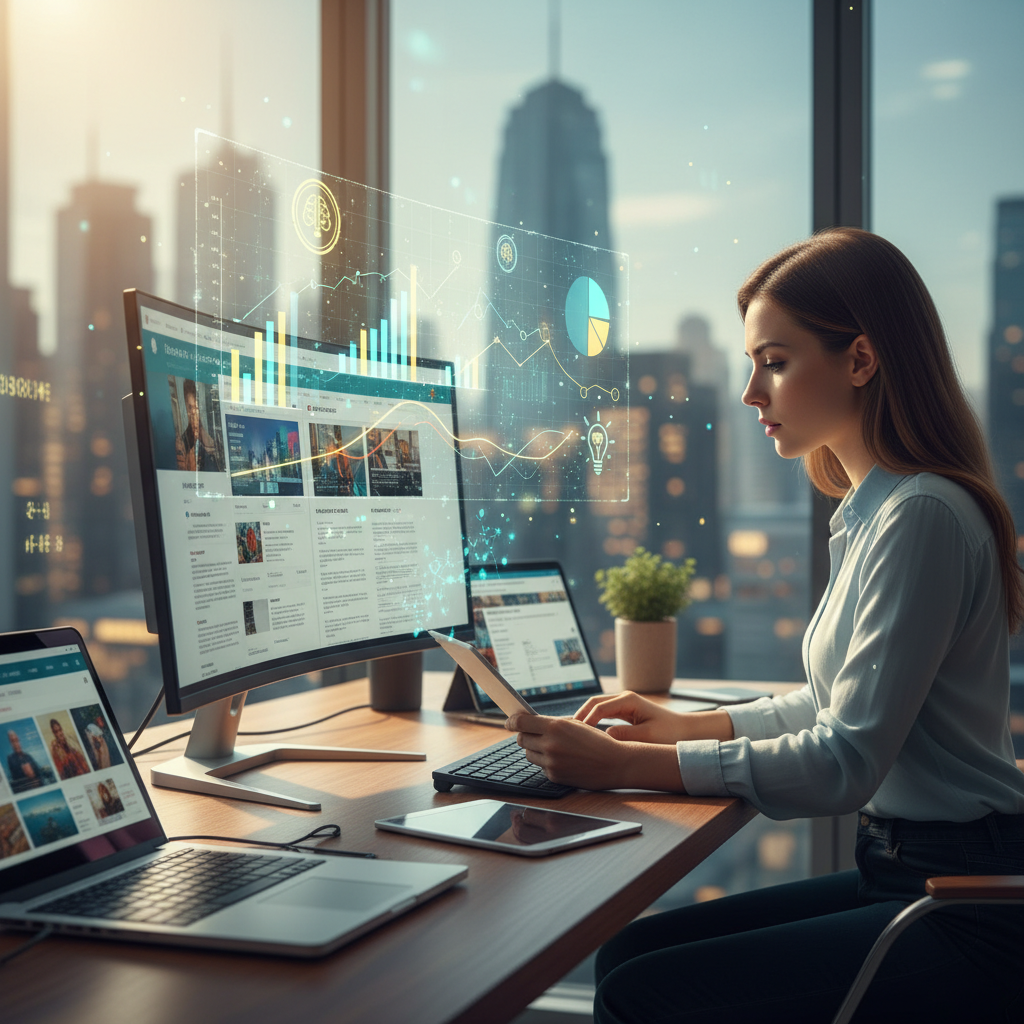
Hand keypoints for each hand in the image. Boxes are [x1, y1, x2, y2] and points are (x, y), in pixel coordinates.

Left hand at [505, 713, 684, 791]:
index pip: (521, 722)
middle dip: (525, 735)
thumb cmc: (596, 740)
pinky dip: (547, 763)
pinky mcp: (554, 776)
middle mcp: (550, 744)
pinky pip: (541, 767)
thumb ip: (551, 723)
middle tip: (533, 734)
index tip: (508, 721)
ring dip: (535, 749)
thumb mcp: (574, 724)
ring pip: (529, 753)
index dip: (512, 721)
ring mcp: (551, 762)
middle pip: (521, 739)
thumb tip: (528, 722)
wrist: (615, 763)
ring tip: (552, 747)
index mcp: (555, 726)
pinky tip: (562, 760)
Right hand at [574, 692, 735, 743]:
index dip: (585, 720)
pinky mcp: (624, 711)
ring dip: (584, 718)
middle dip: (579, 716)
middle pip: (593, 702)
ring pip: (596, 707)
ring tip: (571, 733)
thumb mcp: (647, 737)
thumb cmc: (670, 734)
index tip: (574, 735)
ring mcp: (624, 704)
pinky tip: (585, 734)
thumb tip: (603, 738)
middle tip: (565, 732)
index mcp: (629, 700)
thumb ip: (625, 736)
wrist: (686, 731)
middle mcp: (624, 698)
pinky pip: (603, 714)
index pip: (599, 707)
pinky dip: (592, 721)